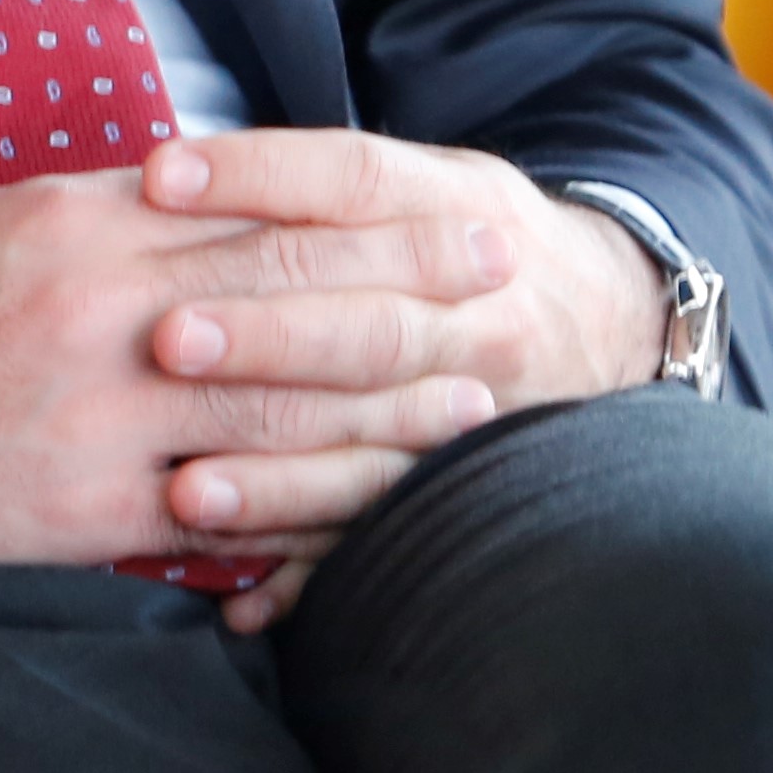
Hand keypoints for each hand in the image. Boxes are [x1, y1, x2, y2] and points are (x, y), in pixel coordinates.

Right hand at [0, 165, 513, 613]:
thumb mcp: (0, 220)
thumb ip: (113, 209)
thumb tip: (215, 190)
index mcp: (84, 230)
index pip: (257, 213)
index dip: (370, 215)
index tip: (449, 211)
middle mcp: (104, 317)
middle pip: (291, 299)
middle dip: (409, 290)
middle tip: (500, 283)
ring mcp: (102, 422)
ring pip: (277, 409)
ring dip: (389, 409)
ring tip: (472, 401)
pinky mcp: (90, 515)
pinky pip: (225, 513)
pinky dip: (306, 509)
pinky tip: (373, 505)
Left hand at [139, 131, 673, 622]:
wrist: (612, 314)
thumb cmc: (467, 237)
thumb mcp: (428, 178)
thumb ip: (320, 182)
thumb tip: (164, 174)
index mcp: (455, 211)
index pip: (353, 180)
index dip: (256, 175)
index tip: (160, 179)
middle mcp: (475, 316)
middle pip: (366, 326)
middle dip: (266, 336)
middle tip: (167, 339)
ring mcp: (478, 414)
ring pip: (378, 449)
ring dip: (279, 477)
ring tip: (186, 487)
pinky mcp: (461, 491)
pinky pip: (382, 537)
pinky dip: (310, 570)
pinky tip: (241, 598)